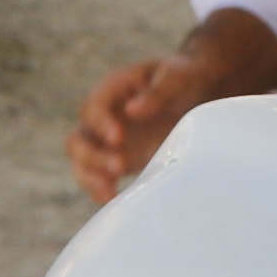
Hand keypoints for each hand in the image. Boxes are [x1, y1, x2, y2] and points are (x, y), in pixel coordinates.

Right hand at [68, 47, 243, 200]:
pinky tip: (115, 200)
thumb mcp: (176, 77)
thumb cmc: (184, 78)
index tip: (118, 138)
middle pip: (78, 140)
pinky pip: (100, 178)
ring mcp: (108, 142)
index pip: (93, 108)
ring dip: (91, 179)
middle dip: (92, 157)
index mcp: (112, 90)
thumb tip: (132, 110)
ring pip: (82, 163)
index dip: (100, 124)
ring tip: (110, 192)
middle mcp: (103, 118)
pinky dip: (102, 190)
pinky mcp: (120, 160)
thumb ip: (157, 92)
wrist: (199, 92)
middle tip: (119, 167)